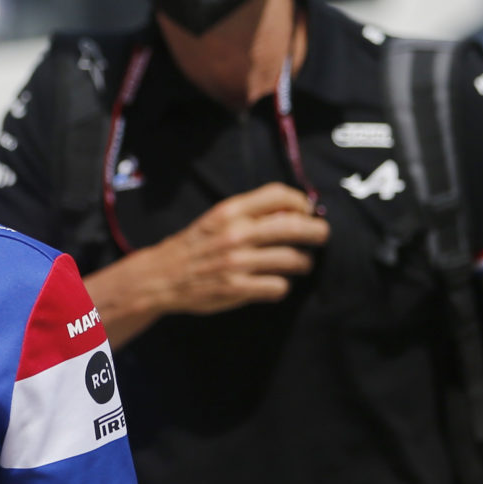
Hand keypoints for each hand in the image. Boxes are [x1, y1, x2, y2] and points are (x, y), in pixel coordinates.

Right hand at [136, 183, 329, 315]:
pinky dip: (282, 286)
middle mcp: (236, 234)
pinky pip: (278, 286)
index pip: (278, 195)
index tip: (306, 210)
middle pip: (294, 226)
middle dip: (317, 231)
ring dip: (304, 262)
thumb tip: (292, 211)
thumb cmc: (193, 246)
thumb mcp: (216, 219)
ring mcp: (238, 263)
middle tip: (322, 236)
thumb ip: (248, 213)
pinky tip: (275, 284)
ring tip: (302, 263)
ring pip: (293, 259)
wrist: (160, 276)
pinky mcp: (237, 288)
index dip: (300, 201)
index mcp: (230, 211)